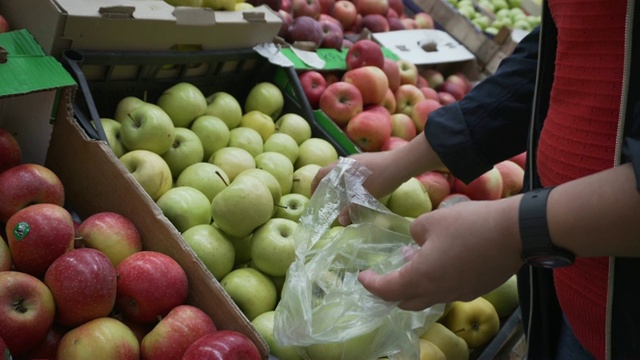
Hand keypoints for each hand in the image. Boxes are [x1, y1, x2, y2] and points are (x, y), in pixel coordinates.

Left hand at [358, 195, 524, 310]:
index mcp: (421, 278)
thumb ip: (414, 234)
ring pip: (429, 297)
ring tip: (411, 262)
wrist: (516, 232)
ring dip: (415, 285)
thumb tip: (416, 243)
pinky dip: (436, 281)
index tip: (362, 276)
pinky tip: (440, 261)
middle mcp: (438, 292)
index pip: (387, 290)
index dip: (371, 284)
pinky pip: (448, 290)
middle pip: (407, 302)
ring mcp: (460, 293)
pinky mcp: (476, 288)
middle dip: (391, 292)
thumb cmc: (468, 224)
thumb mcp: (430, 221)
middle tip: (383, 277)